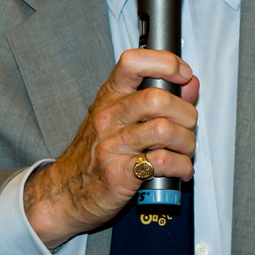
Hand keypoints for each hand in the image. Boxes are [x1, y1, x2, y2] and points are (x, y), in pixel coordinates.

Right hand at [23, 49, 199, 247]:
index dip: (166, 63)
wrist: (64, 192)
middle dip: (186, 113)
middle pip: (158, 99)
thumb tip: (190, 84)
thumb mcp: (120, 116)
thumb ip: (156, 97)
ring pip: (164, 130)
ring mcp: (112, 144)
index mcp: (111, 96)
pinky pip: (163, 162)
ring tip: (184, 150)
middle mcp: (110, 116)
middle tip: (187, 126)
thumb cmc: (96, 152)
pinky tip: (180, 169)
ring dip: (186, 142)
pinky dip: (182, 166)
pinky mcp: (119, 173)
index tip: (183, 75)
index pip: (134, 62)